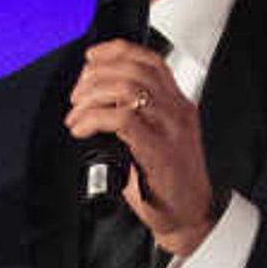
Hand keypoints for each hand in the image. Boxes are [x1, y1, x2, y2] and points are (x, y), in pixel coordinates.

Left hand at [67, 40, 220, 261]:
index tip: (91, 58)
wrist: (190, 216)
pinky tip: (83, 129)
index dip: (117, 51)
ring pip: (127, 88)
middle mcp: (176, 111)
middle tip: (76, 97)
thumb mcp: (157, 140)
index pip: (150, 60)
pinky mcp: (158, 151)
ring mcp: (169, 129)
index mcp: (178, 105)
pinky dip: (95, 119)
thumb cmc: (169, 184)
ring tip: (76, 115)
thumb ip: (136, 118)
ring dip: (91, 97)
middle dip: (95, 76)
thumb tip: (95, 105)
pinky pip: (123, 119)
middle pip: (133, 70)